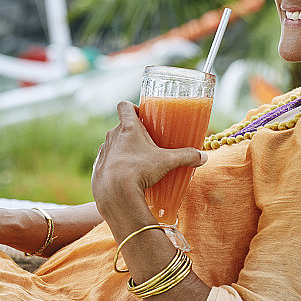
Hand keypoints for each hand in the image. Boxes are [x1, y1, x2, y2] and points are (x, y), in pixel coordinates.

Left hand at [91, 101, 206, 219]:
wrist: (115, 194)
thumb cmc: (140, 171)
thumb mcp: (167, 162)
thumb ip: (186, 156)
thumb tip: (203, 157)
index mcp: (128, 127)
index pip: (124, 106)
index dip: (132, 108)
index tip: (142, 116)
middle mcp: (112, 136)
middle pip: (120, 127)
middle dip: (132, 133)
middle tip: (146, 144)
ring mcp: (103, 151)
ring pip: (112, 145)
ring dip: (122, 150)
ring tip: (135, 162)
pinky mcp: (97, 167)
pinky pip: (105, 162)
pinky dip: (113, 166)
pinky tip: (123, 177)